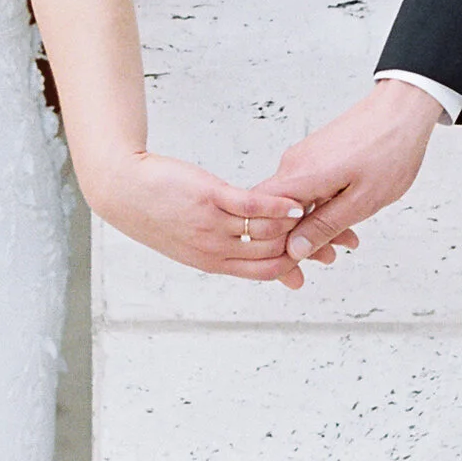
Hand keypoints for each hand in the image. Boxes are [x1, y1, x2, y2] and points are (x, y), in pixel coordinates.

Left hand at [83, 151, 311, 285]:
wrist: (123, 189)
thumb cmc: (159, 211)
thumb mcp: (193, 241)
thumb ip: (227, 250)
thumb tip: (248, 253)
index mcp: (213, 261)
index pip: (266, 271)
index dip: (297, 264)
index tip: (322, 256)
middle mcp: (215, 249)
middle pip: (273, 254)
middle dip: (307, 246)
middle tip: (337, 236)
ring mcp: (212, 225)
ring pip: (266, 232)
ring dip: (297, 224)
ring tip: (322, 211)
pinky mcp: (209, 198)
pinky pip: (251, 206)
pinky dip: (277, 205)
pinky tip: (294, 200)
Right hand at [269, 77, 446, 264]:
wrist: (402, 109)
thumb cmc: (388, 150)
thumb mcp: (362, 200)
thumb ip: (325, 226)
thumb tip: (295, 250)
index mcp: (298, 177)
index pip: (263, 220)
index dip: (274, 250)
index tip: (294, 271)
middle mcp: (293, 166)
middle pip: (278, 215)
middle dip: (298, 243)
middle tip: (327, 260)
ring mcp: (304, 159)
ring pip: (297, 204)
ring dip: (316, 227)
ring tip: (347, 242)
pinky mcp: (316, 156)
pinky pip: (309, 190)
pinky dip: (323, 209)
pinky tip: (346, 221)